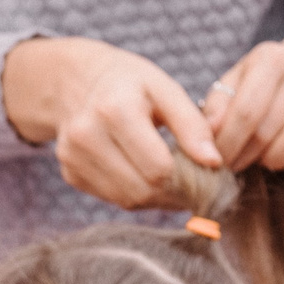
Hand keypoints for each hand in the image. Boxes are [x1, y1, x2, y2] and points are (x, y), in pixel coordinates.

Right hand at [3, 37, 221, 209]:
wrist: (79, 82)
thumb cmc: (131, 84)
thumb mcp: (165, 89)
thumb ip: (192, 124)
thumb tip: (214, 162)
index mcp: (113, 109)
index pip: (159, 169)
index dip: (186, 176)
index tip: (200, 170)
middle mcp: (86, 135)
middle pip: (143, 190)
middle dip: (172, 191)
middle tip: (189, 180)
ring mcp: (72, 157)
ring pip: (128, 200)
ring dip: (155, 197)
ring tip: (168, 177)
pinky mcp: (69, 173)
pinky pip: (113, 199)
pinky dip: (134, 194)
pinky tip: (142, 174)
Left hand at [203, 41, 283, 170]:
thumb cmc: (264, 83)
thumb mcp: (236, 82)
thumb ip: (217, 105)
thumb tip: (210, 132)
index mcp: (272, 57)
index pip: (245, 112)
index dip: (228, 144)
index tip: (218, 160)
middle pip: (267, 130)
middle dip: (245, 156)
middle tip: (235, 164)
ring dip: (274, 160)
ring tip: (263, 158)